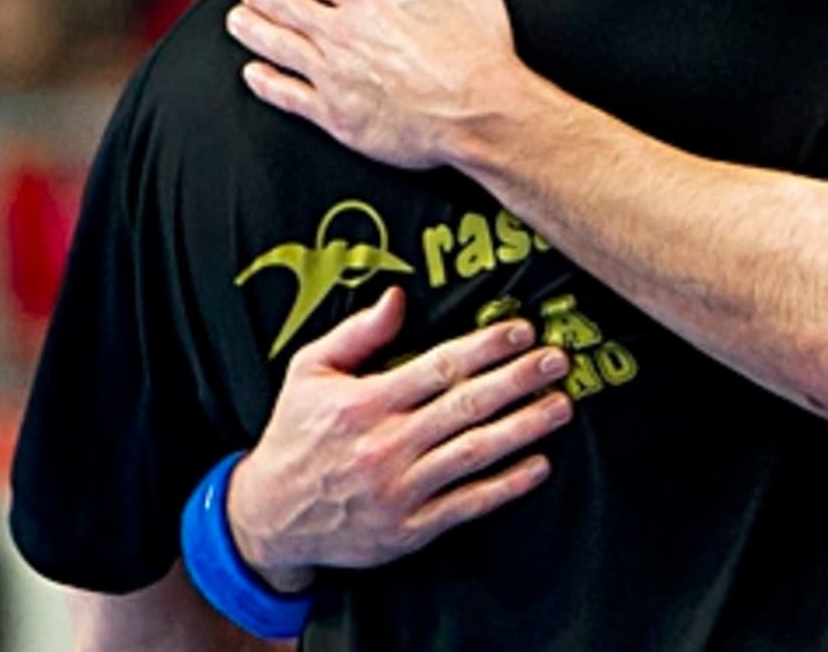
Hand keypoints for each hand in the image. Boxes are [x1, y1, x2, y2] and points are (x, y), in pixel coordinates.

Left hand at [226, 0, 517, 168]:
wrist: (478, 108)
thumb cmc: (474, 39)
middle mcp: (340, 31)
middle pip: (285, 6)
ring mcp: (333, 74)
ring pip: (277, 46)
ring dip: (253, 30)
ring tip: (238, 20)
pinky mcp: (337, 115)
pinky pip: (287, 95)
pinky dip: (265, 82)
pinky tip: (254, 74)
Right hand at [227, 287, 571, 588]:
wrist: (267, 517)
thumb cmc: (295, 434)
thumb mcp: (308, 372)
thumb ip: (356, 333)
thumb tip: (399, 296)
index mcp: (363, 403)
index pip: (438, 368)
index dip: (485, 348)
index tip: (522, 331)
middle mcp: (384, 446)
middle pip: (465, 407)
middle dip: (518, 380)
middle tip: (559, 360)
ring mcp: (398, 490)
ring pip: (473, 454)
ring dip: (524, 428)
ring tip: (561, 406)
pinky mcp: (408, 529)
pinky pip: (467, 505)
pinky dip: (506, 486)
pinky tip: (539, 466)